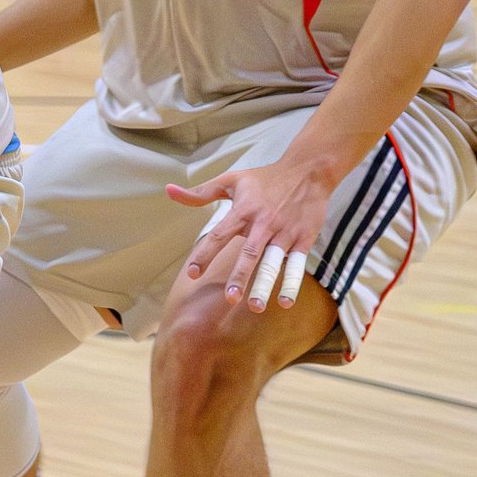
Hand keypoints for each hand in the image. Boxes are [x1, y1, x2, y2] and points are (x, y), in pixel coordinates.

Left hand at [169, 152, 343, 312]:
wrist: (308, 171)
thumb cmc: (265, 178)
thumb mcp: (231, 180)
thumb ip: (201, 192)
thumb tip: (168, 191)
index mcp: (243, 210)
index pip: (219, 235)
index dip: (204, 254)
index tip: (192, 274)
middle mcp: (263, 223)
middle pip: (249, 253)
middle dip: (239, 276)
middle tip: (229, 298)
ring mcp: (284, 232)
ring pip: (272, 261)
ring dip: (264, 284)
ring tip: (255, 305)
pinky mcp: (303, 238)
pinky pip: (296, 264)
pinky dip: (291, 284)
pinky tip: (284, 302)